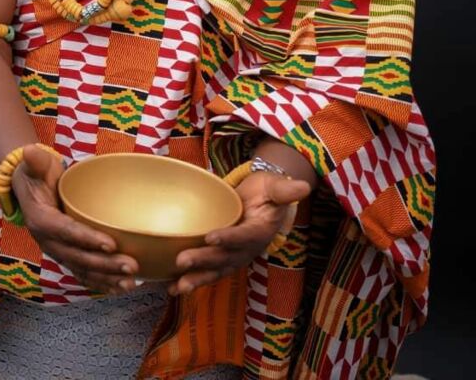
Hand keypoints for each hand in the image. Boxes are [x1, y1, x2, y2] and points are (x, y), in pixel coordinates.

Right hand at [11, 145, 138, 293]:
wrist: (28, 190)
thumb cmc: (37, 174)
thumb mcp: (35, 164)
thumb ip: (35, 160)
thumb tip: (29, 149)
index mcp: (41, 220)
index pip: (65, 232)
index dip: (87, 240)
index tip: (110, 244)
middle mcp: (48, 242)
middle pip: (78, 257)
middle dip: (105, 265)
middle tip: (132, 265)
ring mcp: (57, 252)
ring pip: (83, 270)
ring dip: (107, 278)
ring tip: (132, 282)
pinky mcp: (66, 256)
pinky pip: (84, 274)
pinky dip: (101, 284)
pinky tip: (121, 288)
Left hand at [169, 171, 309, 295]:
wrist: (261, 201)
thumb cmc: (266, 191)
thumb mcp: (276, 187)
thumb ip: (285, 190)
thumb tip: (304, 187)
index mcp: (260, 232)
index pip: (244, 237)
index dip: (229, 239)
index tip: (210, 238)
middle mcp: (247, 250)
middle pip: (225, 258)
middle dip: (204, 261)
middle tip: (182, 260)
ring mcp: (235, 257)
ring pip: (215, 271)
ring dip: (196, 279)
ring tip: (175, 287)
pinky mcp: (223, 259)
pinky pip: (208, 272)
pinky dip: (191, 280)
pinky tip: (171, 287)